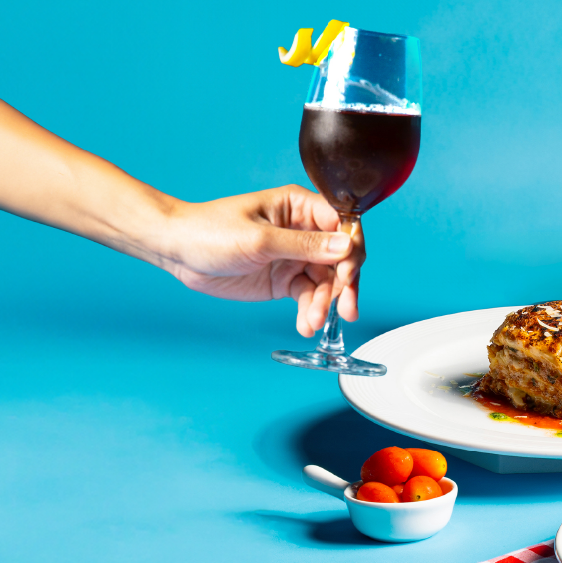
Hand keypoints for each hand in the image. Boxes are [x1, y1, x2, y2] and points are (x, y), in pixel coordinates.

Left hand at [160, 185, 364, 336]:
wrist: (178, 252)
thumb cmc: (210, 231)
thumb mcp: (260, 239)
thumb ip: (305, 245)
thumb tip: (346, 246)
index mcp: (299, 207)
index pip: (342, 224)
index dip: (351, 249)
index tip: (347, 274)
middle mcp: (303, 230)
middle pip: (341, 256)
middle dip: (345, 284)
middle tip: (347, 308)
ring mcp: (295, 256)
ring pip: (326, 281)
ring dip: (325, 303)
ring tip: (314, 321)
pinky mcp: (285, 279)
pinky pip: (308, 296)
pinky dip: (310, 311)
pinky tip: (305, 324)